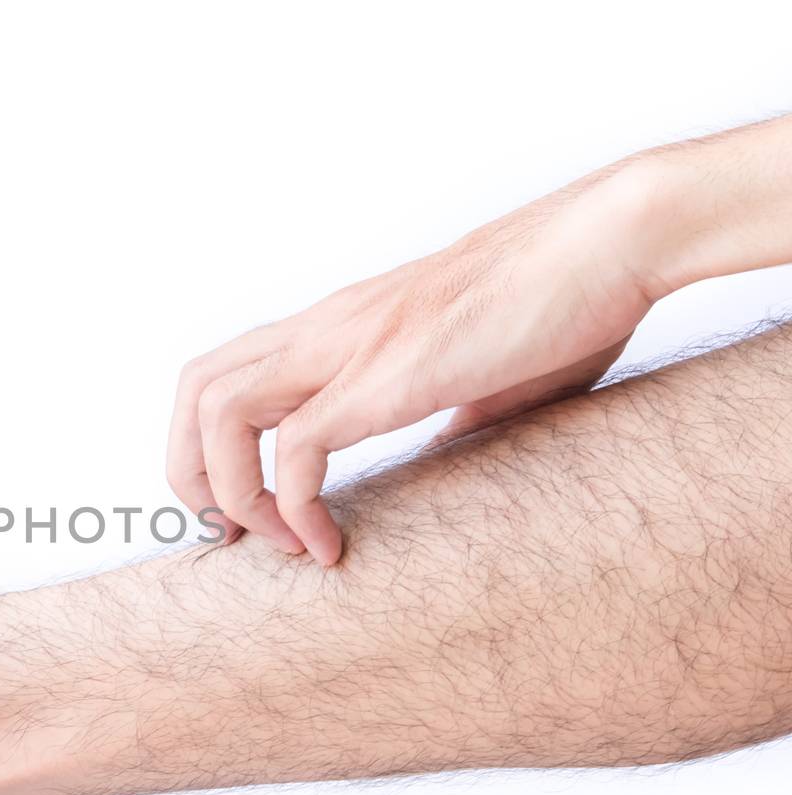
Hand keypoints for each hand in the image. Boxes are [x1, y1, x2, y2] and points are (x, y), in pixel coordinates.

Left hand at [167, 161, 668, 564]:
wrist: (611, 244)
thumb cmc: (561, 302)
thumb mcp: (482, 375)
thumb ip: (441, 416)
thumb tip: (435, 464)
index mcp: (339, 328)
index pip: (226, 374)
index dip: (210, 449)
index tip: (248, 514)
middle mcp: (325, 330)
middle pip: (195, 389)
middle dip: (188, 474)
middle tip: (232, 538)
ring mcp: (347, 347)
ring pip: (219, 412)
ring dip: (229, 493)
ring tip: (279, 546)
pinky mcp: (384, 375)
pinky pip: (295, 448)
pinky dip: (293, 507)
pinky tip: (329, 545)